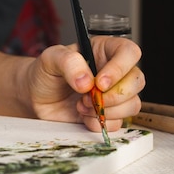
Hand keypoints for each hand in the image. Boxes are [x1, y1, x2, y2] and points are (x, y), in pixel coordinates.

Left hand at [26, 36, 144, 131]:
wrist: (36, 97)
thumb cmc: (46, 72)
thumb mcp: (51, 58)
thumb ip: (68, 63)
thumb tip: (86, 81)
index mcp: (106, 50)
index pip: (129, 52)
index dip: (120, 68)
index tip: (100, 82)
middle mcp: (115, 71)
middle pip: (137, 81)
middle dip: (114, 95)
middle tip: (88, 97)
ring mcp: (114, 94)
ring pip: (132, 105)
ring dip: (105, 110)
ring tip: (81, 105)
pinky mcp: (109, 114)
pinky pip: (117, 123)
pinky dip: (98, 122)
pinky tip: (82, 115)